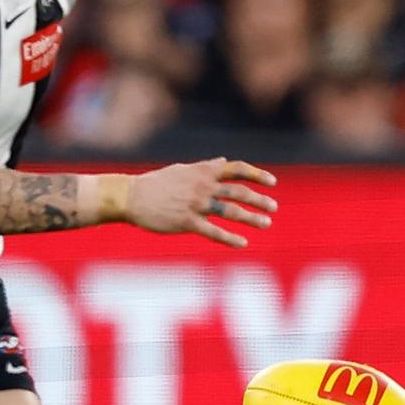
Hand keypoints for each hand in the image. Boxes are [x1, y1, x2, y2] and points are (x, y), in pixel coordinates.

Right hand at [126, 158, 277, 247]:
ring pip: (230, 211)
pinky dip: (229, 238)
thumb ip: (205, 167)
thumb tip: (222, 162)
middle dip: (259, 200)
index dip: (257, 175)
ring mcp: (195, 204)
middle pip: (238, 192)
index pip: (236, 169)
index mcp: (203, 172)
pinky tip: (243, 243)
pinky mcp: (186, 222)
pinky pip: (213, 231)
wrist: (130, 196)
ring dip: (251, 218)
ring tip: (266, 223)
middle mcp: (202, 186)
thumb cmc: (157, 183)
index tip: (272, 182)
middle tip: (274, 207)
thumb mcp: (182, 170)